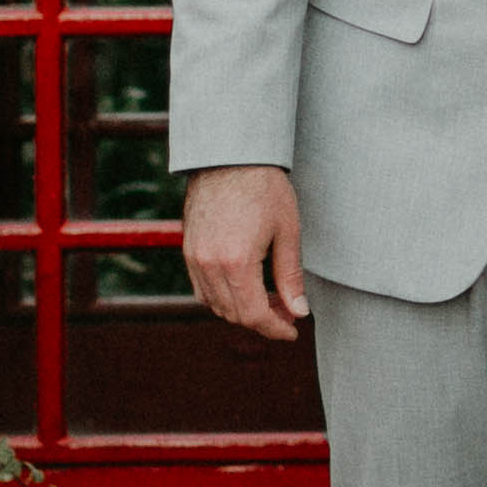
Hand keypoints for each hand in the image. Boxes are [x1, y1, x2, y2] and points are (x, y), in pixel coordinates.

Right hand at [184, 164, 309, 340]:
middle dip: (262, 320)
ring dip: (241, 310)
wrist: (229, 155)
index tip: (292, 330)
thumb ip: (291, 276)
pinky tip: (244, 286)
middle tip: (287, 311)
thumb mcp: (287, 231)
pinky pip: (201, 289)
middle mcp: (209, 264)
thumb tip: (298, 311)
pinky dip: (222, 297)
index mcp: (237, 262)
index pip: (254, 315)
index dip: (275, 329)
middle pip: (234, 314)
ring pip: (215, 305)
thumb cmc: (263, 187)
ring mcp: (194, 257)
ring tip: (269, 299)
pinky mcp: (188, 249)